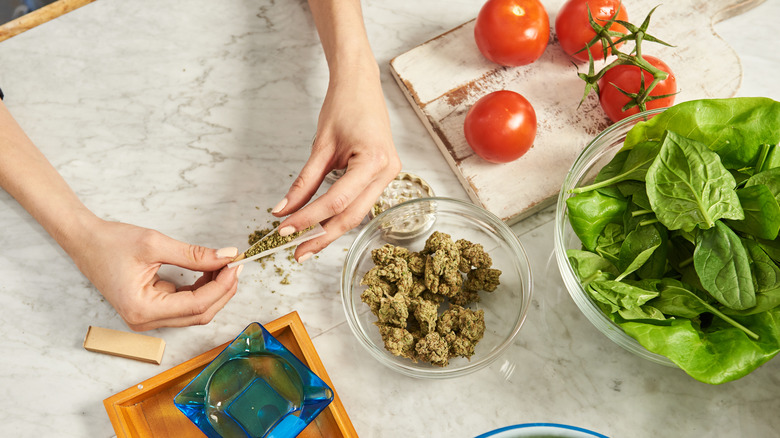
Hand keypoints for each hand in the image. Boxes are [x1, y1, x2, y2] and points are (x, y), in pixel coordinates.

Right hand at [68, 220, 240, 330]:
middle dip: (222, 290)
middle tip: (235, 265)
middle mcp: (146, 321)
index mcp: (143, 310)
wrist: (85, 242)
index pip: (196, 306)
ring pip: (195, 311)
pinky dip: (201, 289)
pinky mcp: (152, 309)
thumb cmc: (111, 243)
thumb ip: (194, 254)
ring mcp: (149, 318)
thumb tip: (226, 256)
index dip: (221, 287)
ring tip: (225, 265)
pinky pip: (185, 304)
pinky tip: (210, 271)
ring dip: (214, 290)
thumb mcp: (155, 244)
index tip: (236, 265)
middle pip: (199, 314)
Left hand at [272, 64, 400, 259]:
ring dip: (330, 229)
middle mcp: (388, 172)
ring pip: (357, 212)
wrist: (360, 83)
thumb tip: (282, 210)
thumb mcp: (321, 145)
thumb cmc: (343, 105)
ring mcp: (390, 174)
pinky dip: (340, 214)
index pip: (336, 201)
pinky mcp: (384, 175)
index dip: (309, 219)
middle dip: (322, 236)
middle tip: (296, 252)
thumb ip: (303, 182)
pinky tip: (321, 224)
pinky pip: (361, 201)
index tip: (284, 230)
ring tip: (305, 243)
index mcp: (373, 161)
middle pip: (351, 216)